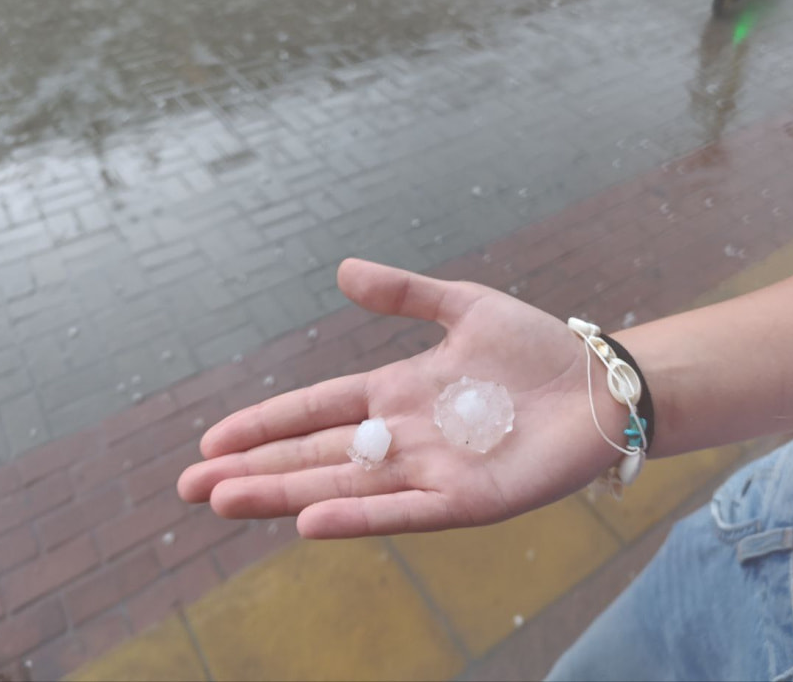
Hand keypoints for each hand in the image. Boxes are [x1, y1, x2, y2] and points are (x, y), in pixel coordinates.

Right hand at [177, 259, 625, 537]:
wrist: (601, 386)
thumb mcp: (464, 306)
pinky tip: (309, 521)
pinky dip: (357, 517)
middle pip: (314, 456)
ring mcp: (431, 471)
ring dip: (285, 496)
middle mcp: (403, 437)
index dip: (264, 425)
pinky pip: (403, 511)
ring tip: (225, 503)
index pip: (316, 410)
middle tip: (191, 488)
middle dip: (254, 470)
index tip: (210, 441)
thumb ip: (405, 293)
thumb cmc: (537, 348)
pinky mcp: (467, 500)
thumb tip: (340, 271)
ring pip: (343, 487)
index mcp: (397, 392)